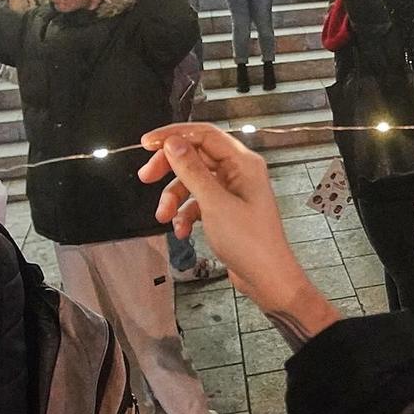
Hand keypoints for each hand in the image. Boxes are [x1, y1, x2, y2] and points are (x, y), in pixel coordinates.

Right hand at [136, 123, 339, 340]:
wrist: (267, 278)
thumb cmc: (250, 242)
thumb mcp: (214, 203)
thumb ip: (192, 170)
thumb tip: (173, 143)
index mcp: (243, 163)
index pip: (204, 134)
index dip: (173, 135)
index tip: (147, 143)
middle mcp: (239, 172)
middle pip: (195, 157)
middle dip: (169, 169)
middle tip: (146, 178)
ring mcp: (232, 191)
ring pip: (193, 182)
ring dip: (174, 197)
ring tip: (163, 216)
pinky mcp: (226, 210)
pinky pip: (198, 202)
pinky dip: (186, 214)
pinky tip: (181, 230)